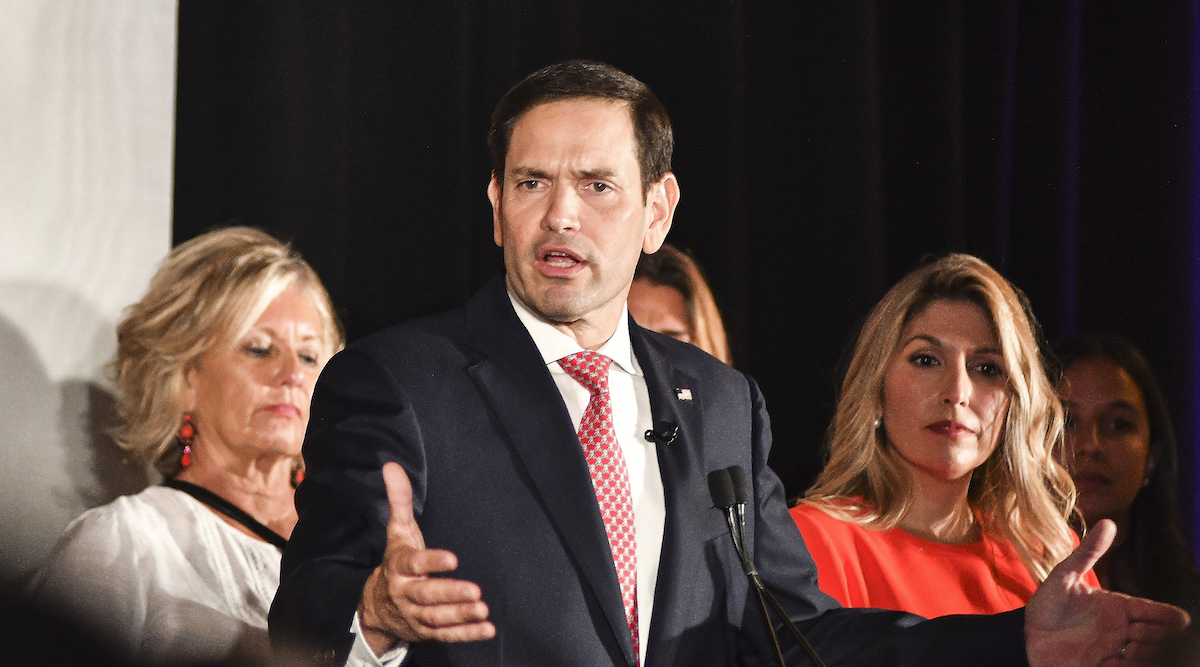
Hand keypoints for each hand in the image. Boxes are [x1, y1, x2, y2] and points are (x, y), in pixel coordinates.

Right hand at [357, 462, 494, 654]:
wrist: (376, 607)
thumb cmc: (396, 562)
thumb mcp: (397, 532)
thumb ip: (399, 500)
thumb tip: (391, 465)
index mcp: (399, 566)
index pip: (414, 564)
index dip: (432, 562)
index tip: (453, 559)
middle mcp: (406, 592)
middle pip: (427, 595)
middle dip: (450, 593)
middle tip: (474, 590)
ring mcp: (416, 615)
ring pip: (437, 617)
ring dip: (460, 615)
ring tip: (482, 609)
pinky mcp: (427, 631)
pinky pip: (446, 635)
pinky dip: (466, 635)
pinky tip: (487, 629)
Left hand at [1025, 519, 1188, 665]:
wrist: (1025, 635)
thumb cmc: (1047, 604)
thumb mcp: (1064, 576)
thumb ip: (1087, 552)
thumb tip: (1108, 522)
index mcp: (1118, 607)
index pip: (1153, 611)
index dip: (1168, 616)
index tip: (1179, 620)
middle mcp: (1121, 630)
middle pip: (1157, 635)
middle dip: (1156, 636)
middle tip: (1137, 635)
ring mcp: (1114, 650)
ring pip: (1148, 655)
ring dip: (1147, 654)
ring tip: (1131, 651)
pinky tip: (1117, 662)